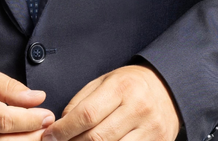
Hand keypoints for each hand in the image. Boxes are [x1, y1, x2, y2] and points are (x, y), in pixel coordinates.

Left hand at [42, 65, 179, 140]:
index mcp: (121, 88)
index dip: (65, 129)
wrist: (167, 88)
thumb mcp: (104, 82)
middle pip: (98, 138)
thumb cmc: (129, 84)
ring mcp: (151, 130)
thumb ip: (82, 101)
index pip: (87, 114)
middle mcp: (138, 109)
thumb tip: (61, 124)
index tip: (50, 135)